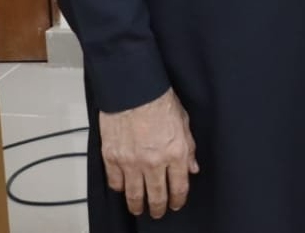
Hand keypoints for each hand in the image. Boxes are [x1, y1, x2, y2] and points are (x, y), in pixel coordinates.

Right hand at [98, 87, 197, 217]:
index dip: (178, 199)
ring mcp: (131, 163)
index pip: (179, 187)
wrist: (134, 91)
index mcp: (176, 153)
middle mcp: (154, 162)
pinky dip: (120, 188)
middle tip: (158, 213)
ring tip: (139, 209)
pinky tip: (124, 189)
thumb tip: (192, 168)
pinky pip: (115, 182)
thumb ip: (189, 149)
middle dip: (158, 208)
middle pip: (157, 195)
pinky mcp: (112, 158)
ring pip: (134, 194)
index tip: (176, 204)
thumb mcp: (184, 123)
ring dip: (137, 205)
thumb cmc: (160, 102)